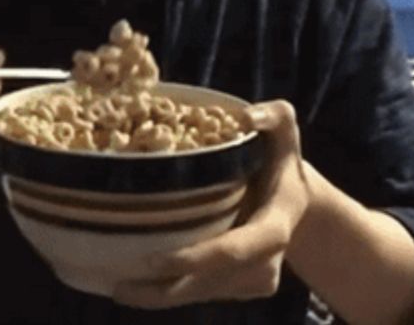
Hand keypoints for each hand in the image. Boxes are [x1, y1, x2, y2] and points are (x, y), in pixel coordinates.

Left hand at [113, 100, 312, 308]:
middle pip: (210, 283)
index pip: (234, 249)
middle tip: (118, 287)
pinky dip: (171, 291)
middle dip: (165, 290)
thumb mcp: (285, 129)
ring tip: (117, 287)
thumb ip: (273, 116)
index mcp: (274, 227)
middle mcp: (265, 263)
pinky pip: (202, 293)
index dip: (196, 259)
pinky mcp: (239, 289)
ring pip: (202, 294)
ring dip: (161, 296)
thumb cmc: (282, 159)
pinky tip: (137, 285)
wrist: (297, 203)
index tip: (155, 261)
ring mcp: (253, 281)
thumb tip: (246, 116)